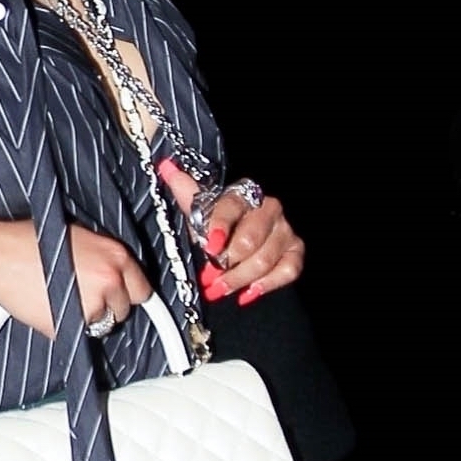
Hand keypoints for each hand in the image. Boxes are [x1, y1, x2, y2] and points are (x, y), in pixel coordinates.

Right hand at [0, 219, 151, 338]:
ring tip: (62, 298)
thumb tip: (115, 274)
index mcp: (115, 256)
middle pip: (123, 310)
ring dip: (87, 318)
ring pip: (102, 325)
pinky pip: (77, 335)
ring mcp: (92, 305)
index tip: (119, 296)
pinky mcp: (71, 326)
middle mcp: (109, 280)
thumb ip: (103, 257)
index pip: (142, 289)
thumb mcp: (79, 236)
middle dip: (106, 306)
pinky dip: (66, 327)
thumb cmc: (30, 242)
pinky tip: (50, 307)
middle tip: (81, 294)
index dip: (126, 293)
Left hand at [156, 160, 303, 307]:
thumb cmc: (221, 222)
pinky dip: (268, 285)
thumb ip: (186, 191)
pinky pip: (288, 270)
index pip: (232, 208)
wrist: (243, 234)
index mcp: (244, 195)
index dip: (220, 227)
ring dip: (240, 278)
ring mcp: (284, 231)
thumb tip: (165, 167)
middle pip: (250, 239)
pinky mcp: (295, 251)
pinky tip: (248, 293)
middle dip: (227, 262)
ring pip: (265, 259)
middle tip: (210, 276)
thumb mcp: (201, 208)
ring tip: (220, 288)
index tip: (209, 246)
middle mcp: (269, 210)